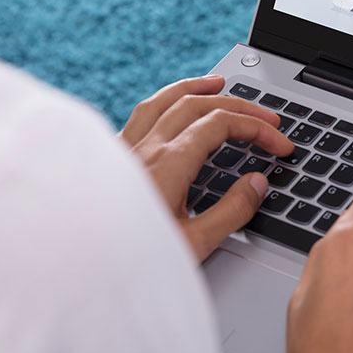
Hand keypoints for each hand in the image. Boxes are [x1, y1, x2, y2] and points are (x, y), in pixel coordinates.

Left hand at [119, 74, 294, 260]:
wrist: (72, 267)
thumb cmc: (127, 262)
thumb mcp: (193, 244)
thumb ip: (230, 212)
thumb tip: (257, 183)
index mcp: (168, 163)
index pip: (221, 124)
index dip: (257, 128)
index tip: (280, 144)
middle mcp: (144, 148)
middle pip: (198, 105)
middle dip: (238, 105)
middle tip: (267, 116)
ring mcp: (124, 151)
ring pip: (163, 101)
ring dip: (196, 89)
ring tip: (218, 84)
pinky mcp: (110, 160)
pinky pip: (139, 115)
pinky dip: (164, 102)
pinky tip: (167, 110)